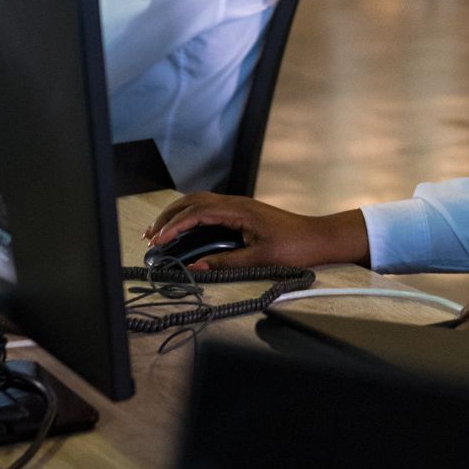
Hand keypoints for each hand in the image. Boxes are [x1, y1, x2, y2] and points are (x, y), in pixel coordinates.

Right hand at [144, 192, 370, 270]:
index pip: (197, 212)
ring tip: (160, 232)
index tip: (157, 241)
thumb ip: (224, 263)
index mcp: (238, 210)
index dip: (174, 226)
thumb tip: (195, 267)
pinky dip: (192, 217)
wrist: (318, 238)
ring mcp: (239, 205)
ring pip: (200, 202)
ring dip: (178, 215)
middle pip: (193, 202)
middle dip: (169, 217)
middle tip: (150, 236)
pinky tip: (185, 229)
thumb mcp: (259, 260)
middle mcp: (236, 202)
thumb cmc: (294, 247)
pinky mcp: (242, 212)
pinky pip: (210, 208)